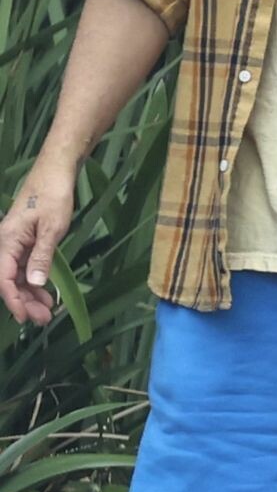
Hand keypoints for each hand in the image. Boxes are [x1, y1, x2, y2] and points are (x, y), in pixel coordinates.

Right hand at [0, 152, 75, 326]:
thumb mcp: (52, 229)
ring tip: (47, 312)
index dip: (13, 300)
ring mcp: (16, 243)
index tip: (24, 317)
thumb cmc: (53, 196)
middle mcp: (6, 244)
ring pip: (17, 276)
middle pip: (9, 280)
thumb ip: (42, 257)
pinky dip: (34, 281)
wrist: (56, 172)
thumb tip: (34, 284)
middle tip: (44, 319)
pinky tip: (46, 294)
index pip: (3, 278)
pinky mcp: (26, 241)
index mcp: (7, 241)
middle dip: (24, 302)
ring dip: (30, 294)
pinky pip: (25, 266)